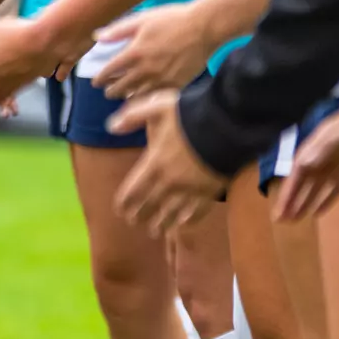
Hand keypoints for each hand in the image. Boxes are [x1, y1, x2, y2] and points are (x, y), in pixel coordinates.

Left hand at [92, 4, 209, 100]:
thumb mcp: (142, 19)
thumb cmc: (173, 19)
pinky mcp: (175, 84)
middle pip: (119, 88)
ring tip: (125, 93)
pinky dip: (146, 98)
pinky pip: (156, 97)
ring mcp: (161, 79)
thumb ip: (117, 31)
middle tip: (108, 90)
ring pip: (136, 96)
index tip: (96, 82)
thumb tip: (96, 37)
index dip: (99, 79)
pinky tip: (144, 96)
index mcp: (134, 53)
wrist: (205, 27)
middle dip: (110, 90)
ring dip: (127, 96)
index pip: (108, 72)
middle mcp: (145, 69)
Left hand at [106, 91, 227, 232]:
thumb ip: (133, 117)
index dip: (125, 203)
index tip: (120, 211)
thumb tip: (111, 127)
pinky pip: (198, 211)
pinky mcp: (211, 191)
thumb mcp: (157, 107)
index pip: (133, 191)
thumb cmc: (190, 113)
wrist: (228, 123)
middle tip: (135, 223)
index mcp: (154, 163)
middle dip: (140, 215)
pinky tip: (184, 226)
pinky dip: (189, 220)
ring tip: (156, 230)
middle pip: (150, 205)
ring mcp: (191, 189)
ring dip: (162, 223)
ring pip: (172, 213)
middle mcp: (170, 181)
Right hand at [275, 99, 338, 220]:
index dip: (288, 190)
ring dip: (305, 203)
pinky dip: (326, 200)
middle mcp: (322, 157)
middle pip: (303, 182)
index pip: (298, 171)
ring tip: (294, 220)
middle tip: (281, 220)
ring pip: (316, 188)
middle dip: (291, 200)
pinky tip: (318, 213)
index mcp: (317, 145)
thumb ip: (325, 147)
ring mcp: (338, 165)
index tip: (280, 208)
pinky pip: (336, 189)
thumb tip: (304, 163)